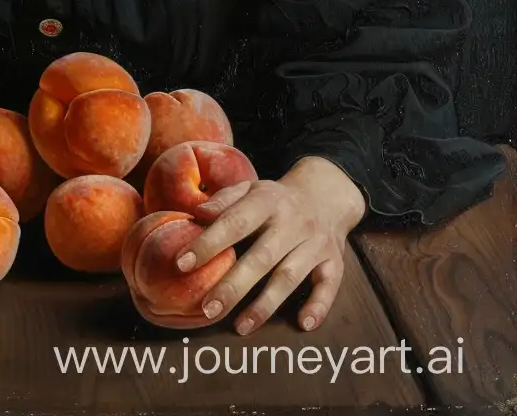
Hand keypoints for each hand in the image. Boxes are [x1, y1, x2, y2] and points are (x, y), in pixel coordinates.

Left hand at [176, 155, 365, 334]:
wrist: (326, 195)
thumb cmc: (274, 200)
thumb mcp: (249, 189)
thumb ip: (224, 200)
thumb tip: (197, 214)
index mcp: (266, 200)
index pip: (234, 222)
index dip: (208, 243)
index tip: (182, 264)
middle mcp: (292, 223)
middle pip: (261, 257)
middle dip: (233, 286)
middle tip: (207, 309)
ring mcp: (315, 244)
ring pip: (289, 277)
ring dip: (265, 305)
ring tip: (240, 327)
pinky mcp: (334, 264)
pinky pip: (328, 287)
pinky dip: (318, 306)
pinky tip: (302, 324)